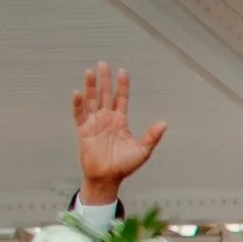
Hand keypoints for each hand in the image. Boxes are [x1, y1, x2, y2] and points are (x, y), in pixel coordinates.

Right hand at [73, 62, 165, 205]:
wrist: (108, 178)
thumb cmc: (125, 166)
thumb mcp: (142, 151)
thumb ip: (152, 137)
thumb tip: (164, 123)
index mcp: (120, 122)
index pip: (121, 99)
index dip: (122, 86)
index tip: (122, 71)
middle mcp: (107, 119)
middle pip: (105, 95)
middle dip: (104, 80)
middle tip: (103, 63)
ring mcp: (94, 123)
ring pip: (91, 101)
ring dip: (90, 87)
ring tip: (90, 72)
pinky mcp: (83, 131)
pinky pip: (79, 114)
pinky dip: (78, 104)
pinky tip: (78, 93)